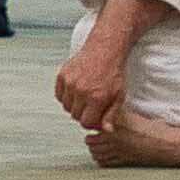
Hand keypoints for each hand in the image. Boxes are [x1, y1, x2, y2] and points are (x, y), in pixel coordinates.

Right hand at [51, 4, 143, 136]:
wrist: (105, 49)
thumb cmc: (113, 71)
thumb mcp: (119, 95)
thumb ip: (111, 115)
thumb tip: (106, 131)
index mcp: (96, 98)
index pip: (86, 123)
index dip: (92, 123)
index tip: (96, 118)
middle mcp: (81, 91)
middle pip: (75, 116)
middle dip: (84, 114)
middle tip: (92, 106)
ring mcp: (70, 83)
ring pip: (67, 106)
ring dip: (75, 105)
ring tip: (85, 97)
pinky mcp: (62, 76)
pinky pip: (60, 95)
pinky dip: (66, 96)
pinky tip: (77, 91)